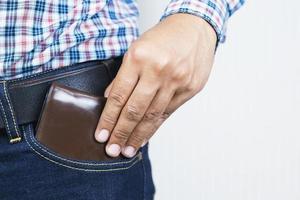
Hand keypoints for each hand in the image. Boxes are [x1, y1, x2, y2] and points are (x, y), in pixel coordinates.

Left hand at [94, 13, 216, 157]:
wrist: (195, 28)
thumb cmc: (163, 37)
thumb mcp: (136, 48)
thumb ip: (123, 75)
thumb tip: (110, 100)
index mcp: (139, 57)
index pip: (119, 96)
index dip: (108, 119)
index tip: (101, 135)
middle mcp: (158, 71)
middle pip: (135, 110)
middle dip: (121, 133)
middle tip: (112, 150)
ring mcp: (176, 81)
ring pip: (153, 116)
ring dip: (138, 135)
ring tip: (127, 150)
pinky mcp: (190, 89)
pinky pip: (168, 113)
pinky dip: (155, 127)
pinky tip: (145, 136)